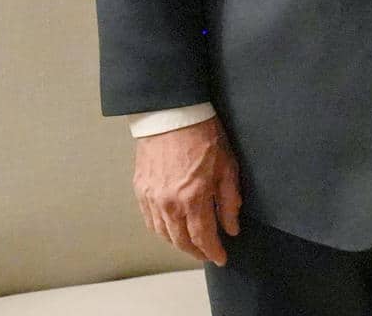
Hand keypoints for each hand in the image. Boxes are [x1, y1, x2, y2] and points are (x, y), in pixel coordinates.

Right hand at [133, 116, 241, 265]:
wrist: (172, 114)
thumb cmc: (203, 135)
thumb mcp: (227, 166)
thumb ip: (229, 200)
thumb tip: (231, 226)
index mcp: (193, 197)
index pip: (203, 237)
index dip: (213, 251)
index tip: (221, 258)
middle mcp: (169, 203)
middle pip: (181, 241)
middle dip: (196, 252)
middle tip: (207, 253)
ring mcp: (151, 198)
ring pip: (163, 234)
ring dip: (178, 243)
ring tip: (192, 244)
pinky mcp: (140, 190)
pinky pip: (150, 220)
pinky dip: (161, 230)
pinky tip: (171, 229)